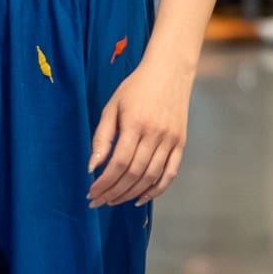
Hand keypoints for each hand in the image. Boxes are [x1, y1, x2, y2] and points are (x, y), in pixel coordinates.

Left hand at [87, 58, 192, 208]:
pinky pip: (170, 173)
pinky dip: (156, 189)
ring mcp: (170, 140)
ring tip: (114, 200)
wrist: (169, 71)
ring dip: (130, 193)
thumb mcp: (112, 107)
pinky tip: (141, 198)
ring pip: (150, 177)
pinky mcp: (181, 143)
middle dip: (113, 192)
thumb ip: (102, 137)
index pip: (118, 163)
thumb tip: (92, 167)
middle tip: (98, 201)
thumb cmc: (135, 88)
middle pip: (133, 174)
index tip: (91, 193)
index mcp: (135, 124)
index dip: (104, 183)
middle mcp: (155, 135)